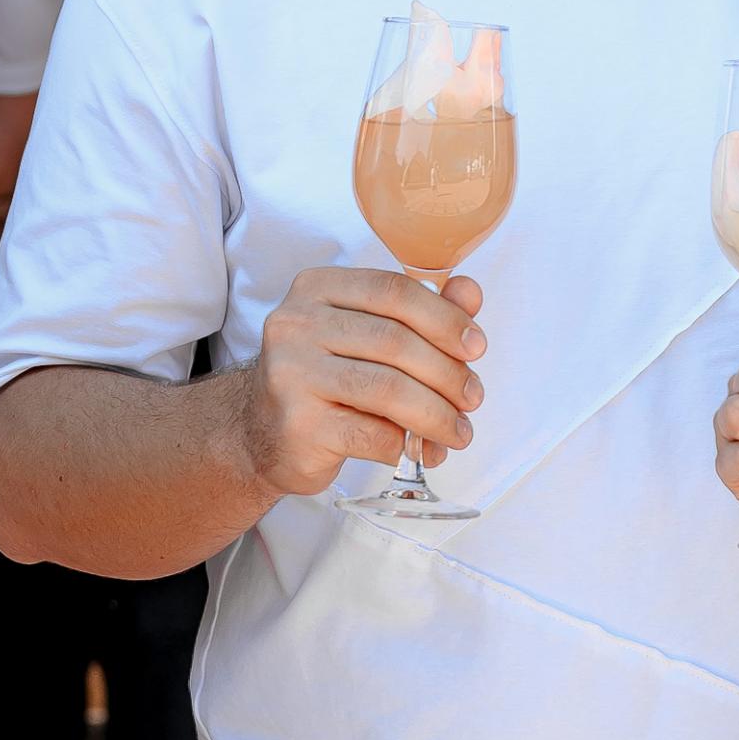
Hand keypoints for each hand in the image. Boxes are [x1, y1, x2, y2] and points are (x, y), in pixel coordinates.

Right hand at [235, 268, 485, 495]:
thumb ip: (421, 311)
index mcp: (317, 288)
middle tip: (473, 397)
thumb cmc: (326, 378)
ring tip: (459, 431)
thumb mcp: (370, 334)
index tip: (477, 347)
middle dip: (448, 373)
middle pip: (395, 341)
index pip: (393, 291)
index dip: (445, 318)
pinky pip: (372, 434)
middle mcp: (296, 324)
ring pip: (388, 390)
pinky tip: (425, 451)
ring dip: (437, 415)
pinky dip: (409, 445)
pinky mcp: (299, 425)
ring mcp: (292, 374)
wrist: (261, 432)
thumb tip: (471, 294)